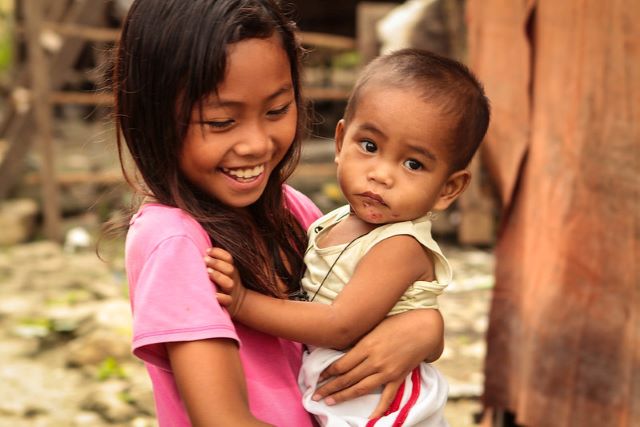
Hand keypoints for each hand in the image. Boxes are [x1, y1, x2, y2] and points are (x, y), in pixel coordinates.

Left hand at [205, 247, 245, 316]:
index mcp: (230, 269)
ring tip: (208, 272)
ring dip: (218, 277)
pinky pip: (228, 300)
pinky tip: (214, 295)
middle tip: (205, 260)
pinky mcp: (229, 303)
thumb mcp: (222, 270)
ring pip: (229, 283)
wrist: (238, 302)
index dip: (219, 253)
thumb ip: (214, 261)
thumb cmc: (222, 282)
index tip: (207, 251)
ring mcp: (231, 291)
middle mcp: (232, 279)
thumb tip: (201, 248)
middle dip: (217, 263)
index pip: (228, 258)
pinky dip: (222, 298)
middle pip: (229, 269)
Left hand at [312, 309, 443, 418]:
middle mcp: (374, 360)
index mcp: (366, 345)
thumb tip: (344, 348)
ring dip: (343, 396)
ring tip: (330, 402)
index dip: (327, 373)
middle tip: (315, 395)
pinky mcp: (398, 377)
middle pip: (347, 378)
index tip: (318, 377)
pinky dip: (379, 409)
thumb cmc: (398, 321)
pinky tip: (369, 418)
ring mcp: (386, 371)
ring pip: (360, 388)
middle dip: (329, 387)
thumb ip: (360, 339)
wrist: (423, 327)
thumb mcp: (374, 326)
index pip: (341, 364)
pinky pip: (387, 396)